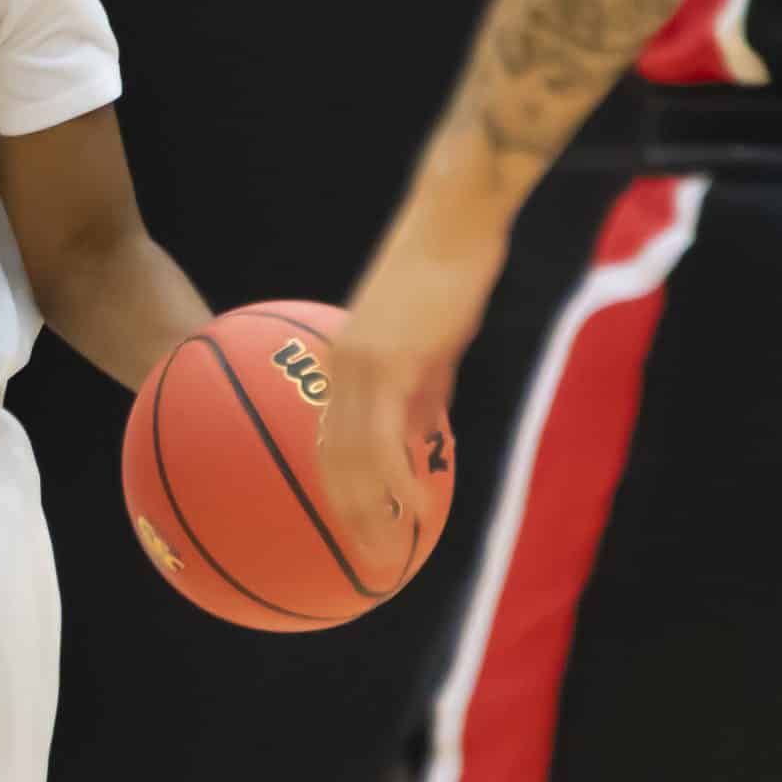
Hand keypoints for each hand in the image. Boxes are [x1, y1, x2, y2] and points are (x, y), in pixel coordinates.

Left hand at [319, 193, 508, 563]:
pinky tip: (415, 511)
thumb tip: (423, 441)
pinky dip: (397, 480)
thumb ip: (425, 393)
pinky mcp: (391, 360)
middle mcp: (340, 369)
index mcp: (343, 364)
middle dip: (345, 520)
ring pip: (350, 459)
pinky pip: (385, 436)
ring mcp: (361, 365)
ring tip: (384, 556)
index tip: (347, 531)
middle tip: (364, 565)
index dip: (335, 492)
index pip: (326, 442)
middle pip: (327, 463)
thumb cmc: (449, 268)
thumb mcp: (434, 343)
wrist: (456, 215)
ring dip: (368, 515)